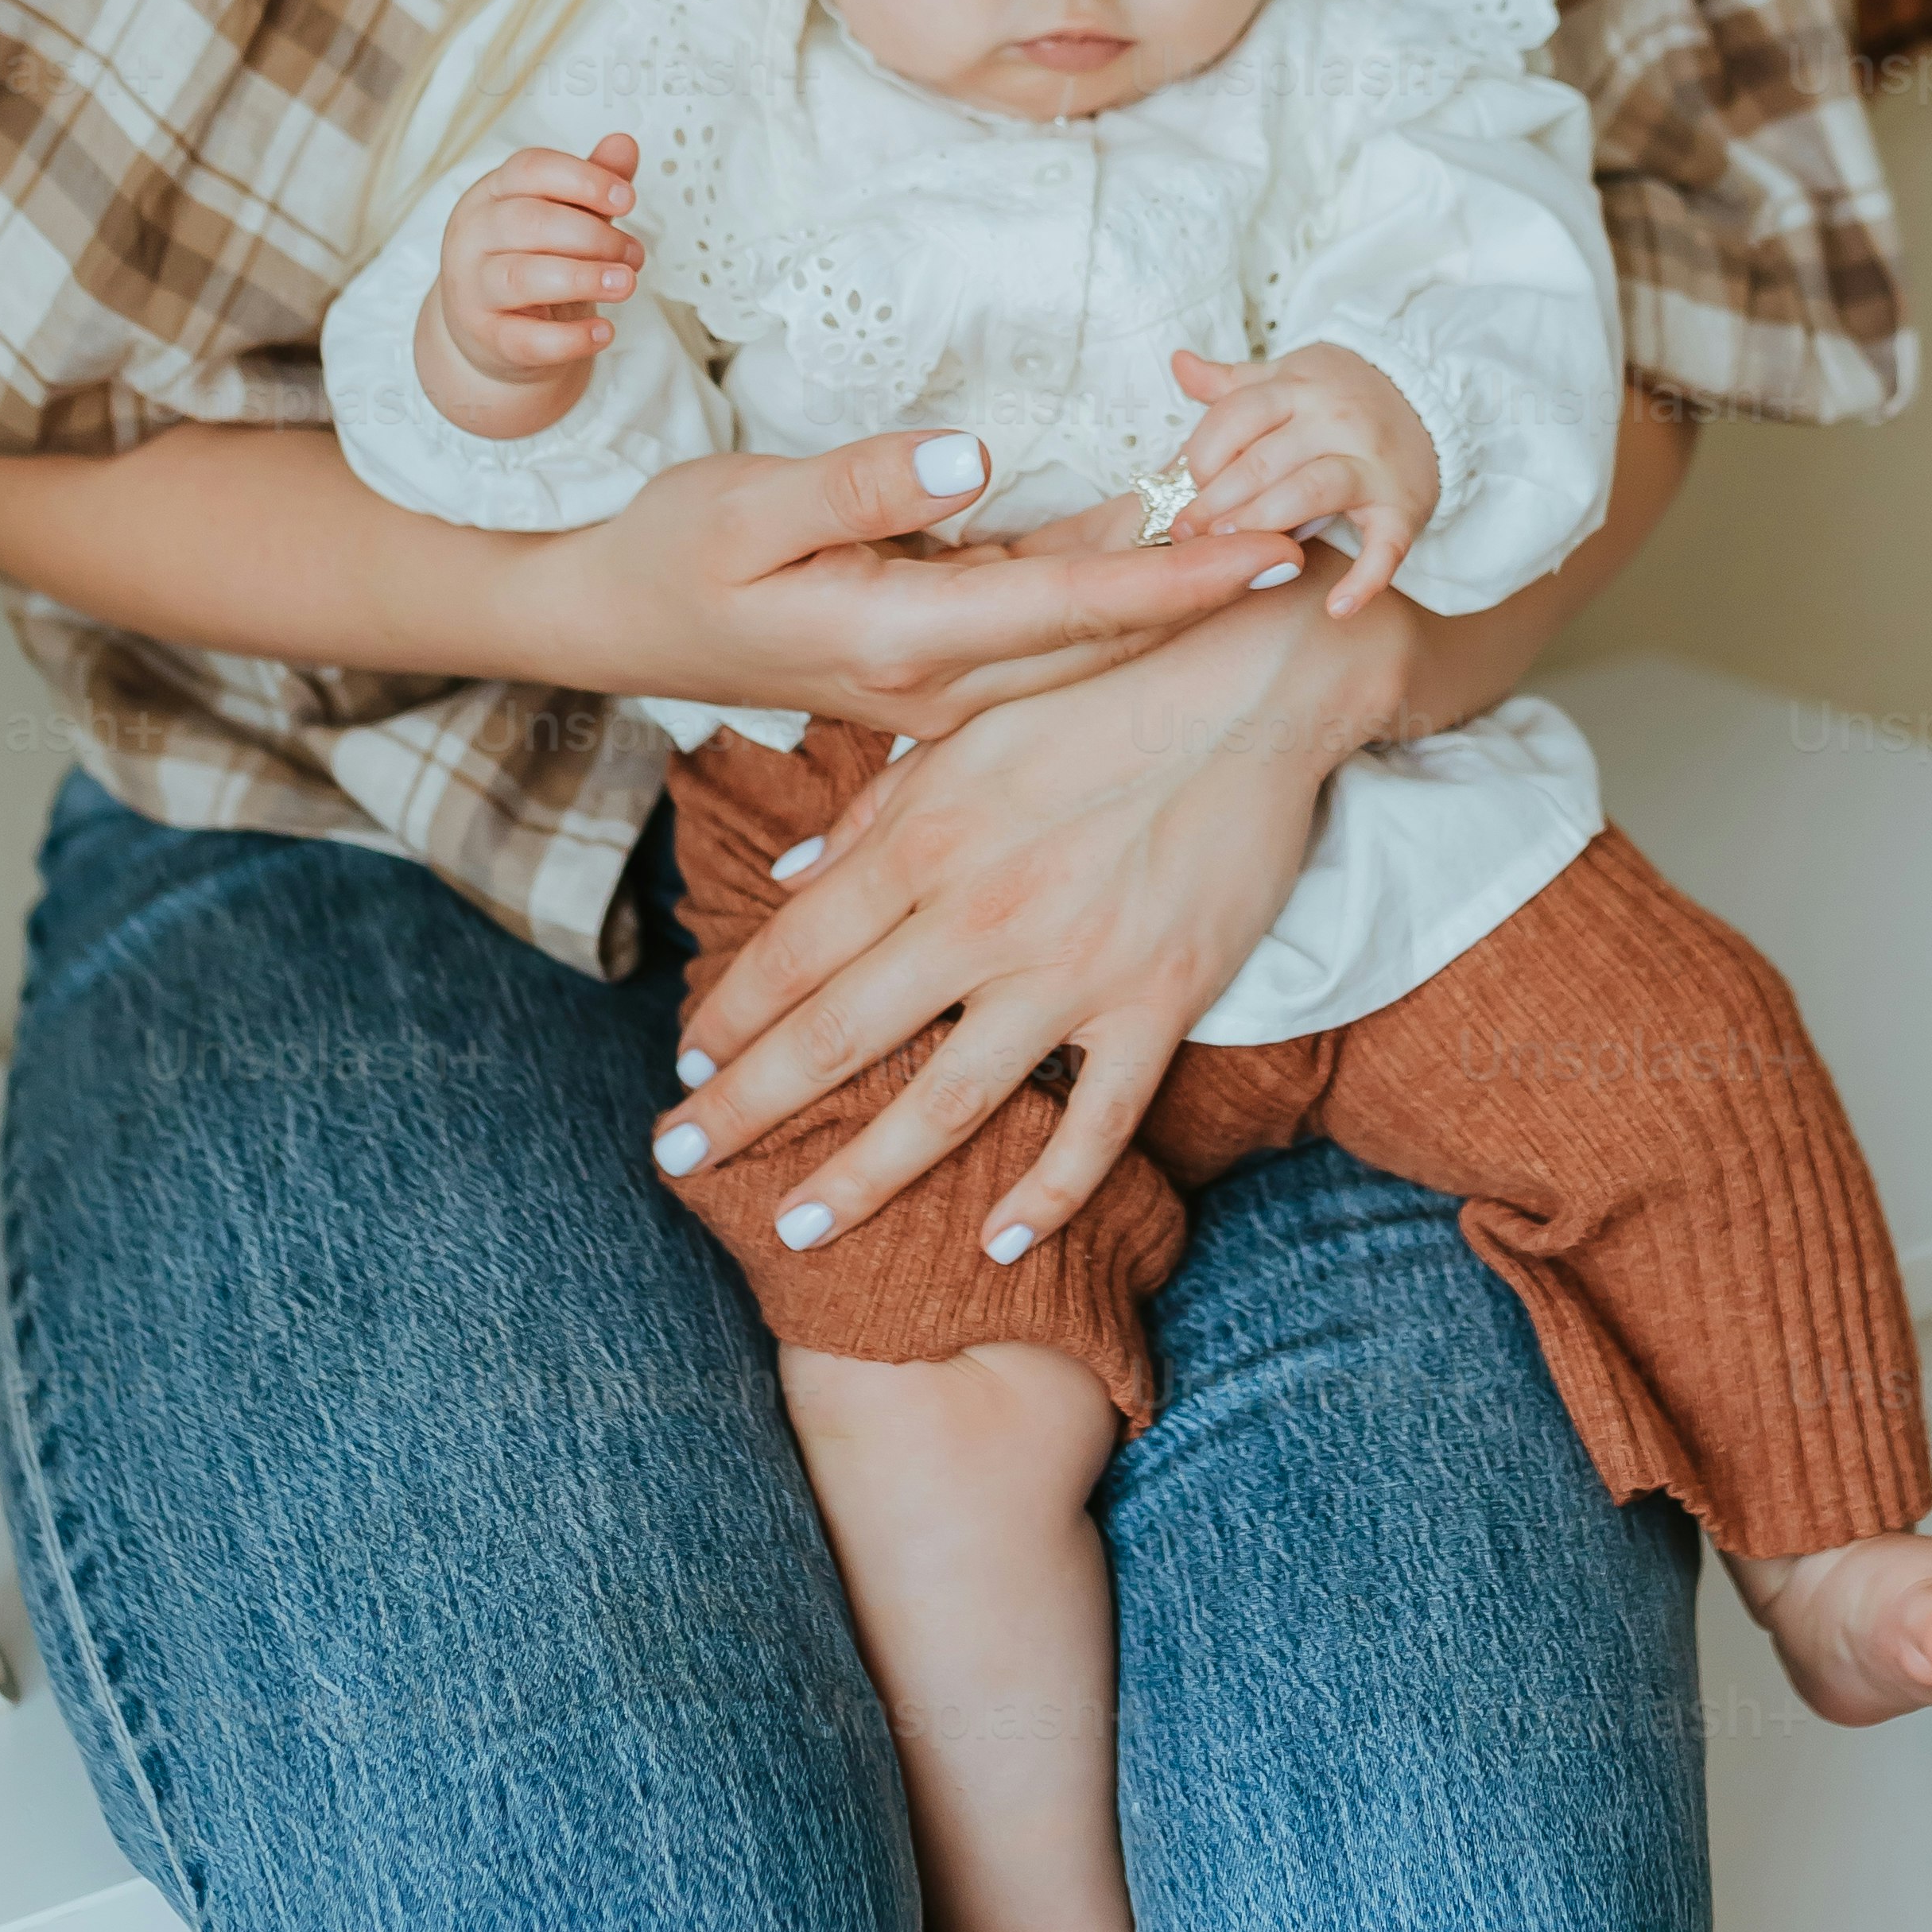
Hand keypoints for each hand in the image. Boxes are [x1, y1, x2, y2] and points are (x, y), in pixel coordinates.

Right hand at [419, 131, 641, 431]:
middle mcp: (473, 236)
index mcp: (492, 194)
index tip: (627, 198)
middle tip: (633, 254)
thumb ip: (591, 185)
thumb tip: (624, 144)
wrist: (488, 331)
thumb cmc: (530, 260)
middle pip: (529, 222)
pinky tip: (604, 331)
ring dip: (582, 279)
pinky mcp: (486, 338)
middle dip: (592, 235)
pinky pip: (525, 339)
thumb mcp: (561, 217)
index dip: (583, 179)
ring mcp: (473, 289)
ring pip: (521, 277)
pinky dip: (569, 338)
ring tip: (626, 284)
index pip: (530, 170)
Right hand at [542, 432, 1292, 735]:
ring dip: (1177, 590)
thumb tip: (979, 455)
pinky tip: (1180, 538)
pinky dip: (1117, 585)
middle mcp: (941, 680)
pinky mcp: (939, 659)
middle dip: (1215, 589)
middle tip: (1326, 529)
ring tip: (1279, 527)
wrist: (617, 622)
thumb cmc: (674, 550)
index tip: (1278, 550)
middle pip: (1108, 638)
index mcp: (902, 638)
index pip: (1075, 608)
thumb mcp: (748, 501)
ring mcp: (943, 683)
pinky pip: (1047, 625)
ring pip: (1086, 639)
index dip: (1184, 580)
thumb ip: (863, 479)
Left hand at [656, 560, 1419, 1246]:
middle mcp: (982, 911)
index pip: (797, 948)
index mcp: (927, 836)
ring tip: (796, 1226)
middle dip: (745, 1106)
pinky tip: (997, 1244)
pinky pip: (1097, 1122)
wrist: (1254, 687)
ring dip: (860, 1174)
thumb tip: (789, 880)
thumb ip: (873, 813)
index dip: (731, 1013)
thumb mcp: (966, 729)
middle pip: (839, 1034)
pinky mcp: (1158, 1001)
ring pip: (946, 1101)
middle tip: (677, 1159)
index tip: (684, 1062)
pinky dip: (1048, 1193)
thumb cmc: (1102, 695)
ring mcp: (1073, 967)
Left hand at [1172, 341, 1439, 613]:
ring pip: (1311, 492)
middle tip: (1187, 531)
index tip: (1184, 486)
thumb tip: (1179, 362)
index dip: (1201, 455)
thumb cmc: (1343, 396)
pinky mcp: (1403, 505)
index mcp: (1299, 388)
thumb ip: (1231, 382)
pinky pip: (1386, 545)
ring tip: (1232, 550)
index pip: (1236, 417)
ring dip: (1266, 524)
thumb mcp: (1289, 378)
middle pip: (1263, 461)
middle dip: (1216, 501)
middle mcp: (1336, 420)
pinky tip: (1337, 608)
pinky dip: (1366, 579)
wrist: (1431, 399)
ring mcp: (1373, 463)